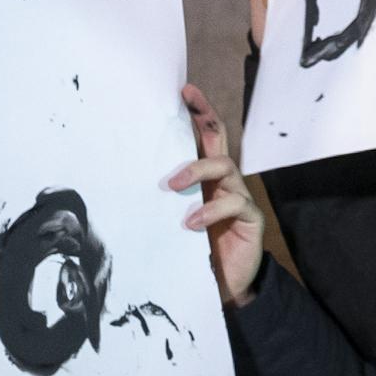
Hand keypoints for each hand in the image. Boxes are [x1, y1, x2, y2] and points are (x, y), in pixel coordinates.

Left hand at [168, 86, 264, 306]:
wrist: (225, 285)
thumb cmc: (195, 250)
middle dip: (205, 115)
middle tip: (187, 100)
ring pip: (225, 167)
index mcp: (206, 178)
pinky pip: (235, 203)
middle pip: (219, 139)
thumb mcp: (174, 219)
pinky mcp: (250, 218)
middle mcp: (224, 182)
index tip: (183, 90)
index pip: (204, 138)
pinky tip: (192, 222)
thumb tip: (125, 179)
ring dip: (196, 170)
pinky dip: (211, 210)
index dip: (197, 112)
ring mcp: (239, 197)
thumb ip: (164, 200)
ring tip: (172, 185)